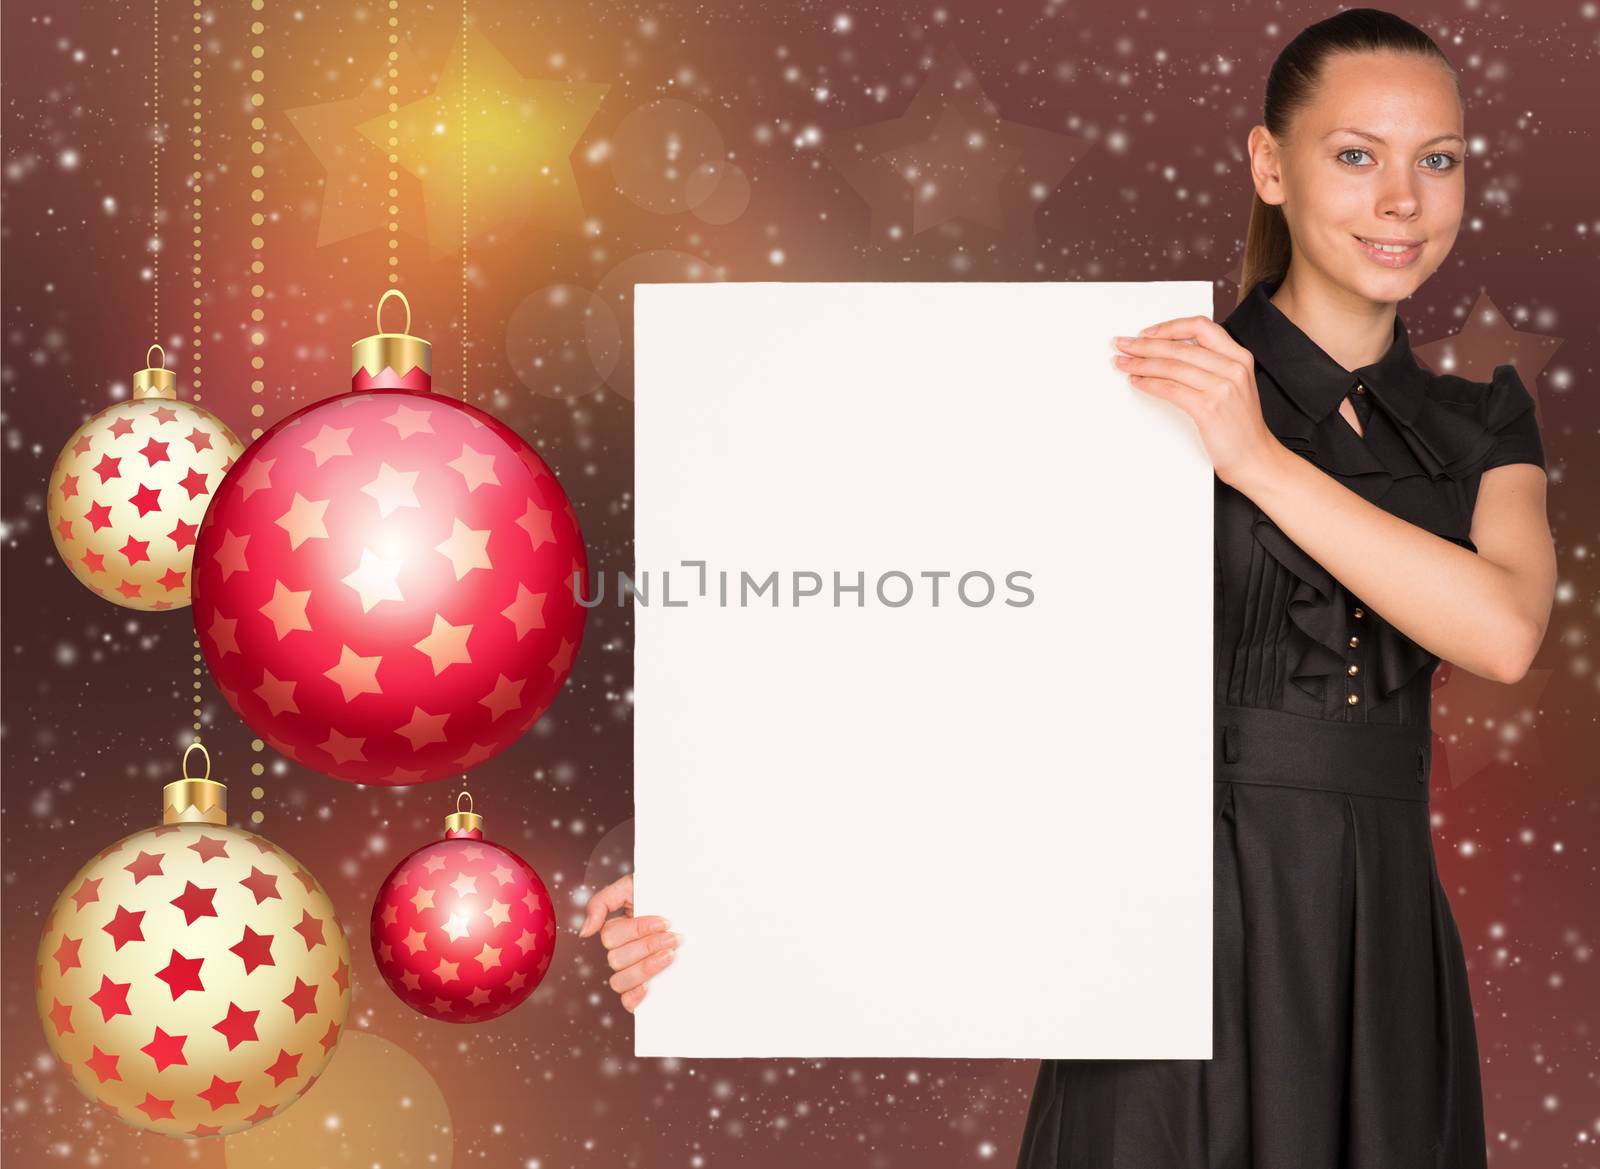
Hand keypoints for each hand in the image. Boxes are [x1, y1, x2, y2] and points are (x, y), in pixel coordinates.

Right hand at [577, 873, 680, 1012]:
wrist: (689, 903)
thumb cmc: (661, 894)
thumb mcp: (631, 886)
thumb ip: (602, 902)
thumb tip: (585, 932)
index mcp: (616, 929)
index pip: (611, 937)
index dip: (638, 930)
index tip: (665, 921)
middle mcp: (621, 952)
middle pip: (617, 959)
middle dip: (648, 946)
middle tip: (673, 937)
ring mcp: (632, 970)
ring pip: (620, 980)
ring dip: (646, 968)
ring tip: (671, 954)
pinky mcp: (645, 987)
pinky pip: (627, 1001)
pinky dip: (634, 998)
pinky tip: (648, 987)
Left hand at [1112, 317, 1283, 490]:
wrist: (1254, 457)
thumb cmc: (1239, 425)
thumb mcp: (1234, 384)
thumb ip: (1211, 365)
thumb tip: (1169, 352)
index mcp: (1239, 356)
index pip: (1201, 326)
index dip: (1170, 327)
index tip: (1147, 332)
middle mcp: (1233, 367)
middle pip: (1179, 346)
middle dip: (1145, 345)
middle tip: (1123, 345)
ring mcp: (1222, 387)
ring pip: (1171, 366)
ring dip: (1140, 363)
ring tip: (1123, 364)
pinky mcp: (1208, 407)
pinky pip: (1170, 389)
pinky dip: (1149, 383)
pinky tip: (1137, 382)